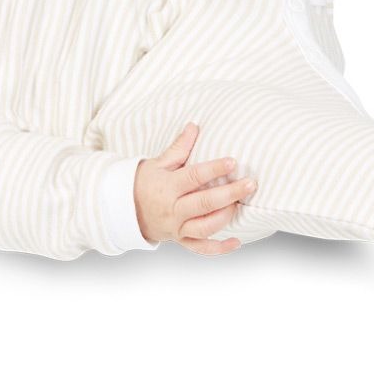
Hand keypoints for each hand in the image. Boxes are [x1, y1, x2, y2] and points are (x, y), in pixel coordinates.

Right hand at [134, 123, 254, 255]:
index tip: (232, 161)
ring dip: (225, 217)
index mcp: (167, 187)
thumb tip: (194, 125)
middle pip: (204, 203)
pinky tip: (236, 241)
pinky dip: (219, 248)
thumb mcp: (158, 163)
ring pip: (205, 227)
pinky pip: (201, 248)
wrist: (123, 211)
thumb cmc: (143, 183)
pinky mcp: (180, 240)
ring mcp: (177, 227)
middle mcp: (173, 209)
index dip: (214, 169)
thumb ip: (179, 147)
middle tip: (250, 184)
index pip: (193, 177)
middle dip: (229, 194)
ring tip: (240, 205)